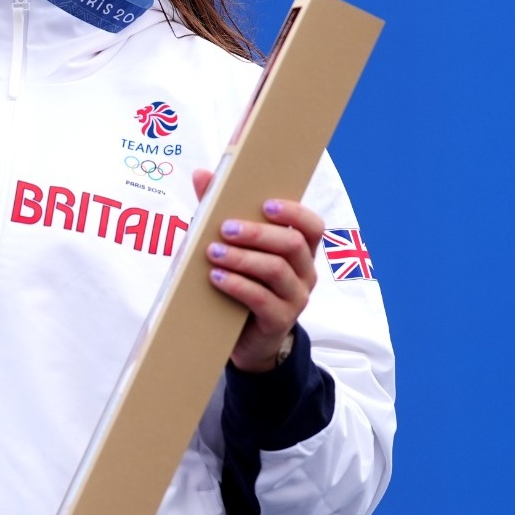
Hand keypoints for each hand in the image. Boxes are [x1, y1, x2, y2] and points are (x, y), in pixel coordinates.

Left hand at [192, 168, 324, 373]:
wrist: (246, 339)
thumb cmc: (242, 282)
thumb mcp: (233, 247)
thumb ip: (218, 211)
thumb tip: (201, 174)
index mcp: (300, 251)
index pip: (312, 225)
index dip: (294, 212)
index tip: (266, 204)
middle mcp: (305, 272)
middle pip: (291, 245)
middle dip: (257, 233)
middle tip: (224, 228)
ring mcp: (296, 298)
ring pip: (276, 270)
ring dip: (242, 258)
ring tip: (213, 252)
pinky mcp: (280, 321)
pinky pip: (262, 299)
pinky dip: (237, 285)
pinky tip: (215, 278)